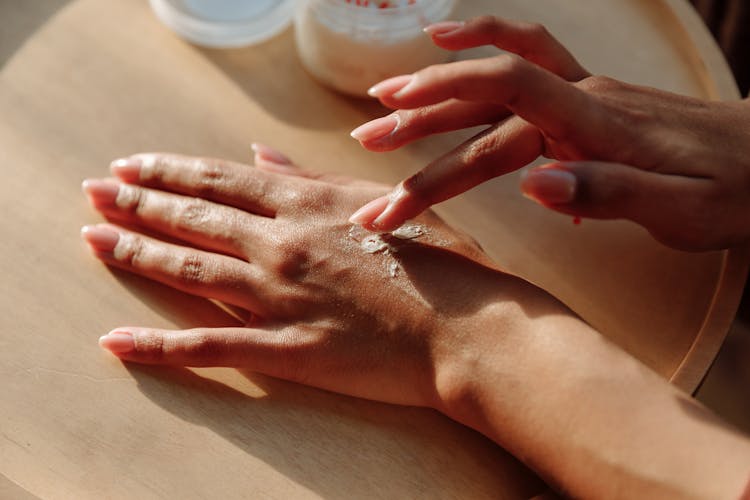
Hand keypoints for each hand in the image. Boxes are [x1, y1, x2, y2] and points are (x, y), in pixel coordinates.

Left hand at [81, 150, 564, 409]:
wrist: (468, 327)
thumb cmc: (438, 263)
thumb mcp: (379, 201)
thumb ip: (312, 179)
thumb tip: (259, 155)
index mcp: (308, 205)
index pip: (220, 181)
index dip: (169, 170)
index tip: (132, 165)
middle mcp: (283, 245)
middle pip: (194, 218)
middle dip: (137, 202)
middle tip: (93, 192)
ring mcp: (281, 297)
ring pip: (189, 272)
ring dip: (135, 253)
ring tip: (92, 239)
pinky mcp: (287, 350)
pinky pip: (209, 348)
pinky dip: (157, 347)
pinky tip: (115, 343)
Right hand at [348, 16, 749, 250]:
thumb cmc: (730, 190)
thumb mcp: (680, 209)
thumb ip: (609, 190)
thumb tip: (535, 183)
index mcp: (595, 123)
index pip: (506, 94)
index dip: (444, 103)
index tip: (392, 127)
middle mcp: (580, 97)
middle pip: (486, 97)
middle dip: (421, 123)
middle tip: (365, 145)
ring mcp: (583, 92)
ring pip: (496, 81)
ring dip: (437, 92)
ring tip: (384, 108)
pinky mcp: (587, 98)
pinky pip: (527, 60)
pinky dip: (484, 51)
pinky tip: (452, 49)